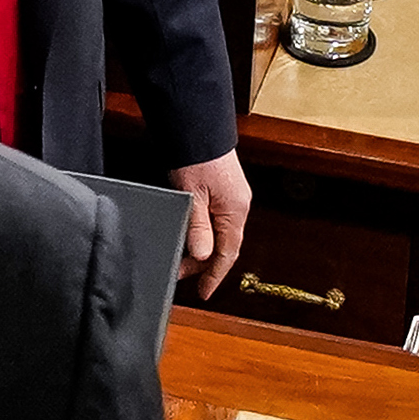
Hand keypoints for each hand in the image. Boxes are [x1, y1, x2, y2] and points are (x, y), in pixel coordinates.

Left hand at [172, 150, 252, 291]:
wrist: (198, 127)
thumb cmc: (196, 158)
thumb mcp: (192, 196)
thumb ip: (198, 228)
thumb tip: (203, 256)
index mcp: (235, 211)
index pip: (227, 253)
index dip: (214, 275)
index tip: (204, 292)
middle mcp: (238, 206)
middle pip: (223, 245)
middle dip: (203, 263)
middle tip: (181, 274)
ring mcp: (232, 197)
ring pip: (219, 233)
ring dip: (201, 247)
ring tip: (180, 256)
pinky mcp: (223, 189)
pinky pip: (216, 220)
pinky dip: (203, 232)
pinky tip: (190, 235)